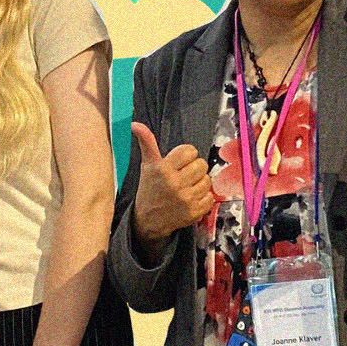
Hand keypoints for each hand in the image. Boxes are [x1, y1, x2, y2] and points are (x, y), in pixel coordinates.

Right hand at [130, 123, 212, 245]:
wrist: (148, 221)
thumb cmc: (149, 190)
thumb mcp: (147, 165)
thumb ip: (146, 143)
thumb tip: (136, 124)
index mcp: (163, 169)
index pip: (190, 151)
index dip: (187, 155)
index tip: (180, 162)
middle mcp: (175, 183)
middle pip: (201, 164)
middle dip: (195, 168)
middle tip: (185, 175)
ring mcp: (185, 199)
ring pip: (207, 180)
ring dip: (200, 183)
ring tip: (188, 187)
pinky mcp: (194, 212)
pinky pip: (210, 197)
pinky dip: (204, 198)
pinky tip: (192, 198)